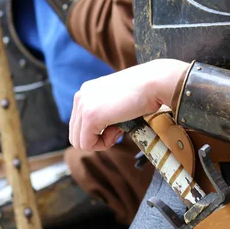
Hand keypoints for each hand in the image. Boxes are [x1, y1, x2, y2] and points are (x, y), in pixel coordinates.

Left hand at [69, 59, 188, 149]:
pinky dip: (103, 144)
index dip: (98, 132)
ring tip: (118, 130)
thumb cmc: (144, 93)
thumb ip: (106, 114)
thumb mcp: (118, 102)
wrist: (153, 83)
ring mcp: (83, 106)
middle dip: (97, 139)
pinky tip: (117, 131)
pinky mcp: (90, 117)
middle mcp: (80, 97)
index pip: (79, 124)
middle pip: (76, 135)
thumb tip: (103, 133)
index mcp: (86, 92)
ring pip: (79, 142)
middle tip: (117, 130)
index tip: (117, 124)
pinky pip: (87, 144)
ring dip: (100, 142)